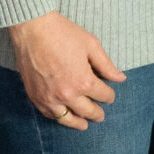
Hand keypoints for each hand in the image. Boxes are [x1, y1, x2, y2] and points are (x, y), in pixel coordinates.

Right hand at [9, 12, 125, 128]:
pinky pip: (50, 114)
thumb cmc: (63, 33)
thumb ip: (106, 65)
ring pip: (68, 119)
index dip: (109, 95)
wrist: (33, 29)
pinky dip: (58, 117)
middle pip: (87, 111)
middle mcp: (68, 95)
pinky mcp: (36, 97)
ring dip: (78, 123)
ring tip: (84, 125)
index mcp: (84, 81)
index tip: (110, 94)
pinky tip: (63, 117)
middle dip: (97, 113)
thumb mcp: (91, 45)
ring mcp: (50, 98)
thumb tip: (120, 78)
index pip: (103, 95)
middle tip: (100, 116)